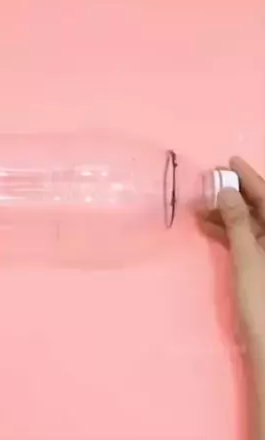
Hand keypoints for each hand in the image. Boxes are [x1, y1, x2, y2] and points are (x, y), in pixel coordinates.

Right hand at [200, 156, 264, 341]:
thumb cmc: (262, 298)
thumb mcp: (248, 256)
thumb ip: (238, 222)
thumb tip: (228, 191)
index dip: (250, 177)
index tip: (231, 160)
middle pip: (259, 208)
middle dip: (234, 194)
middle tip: (210, 183)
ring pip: (249, 223)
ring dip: (226, 213)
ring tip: (200, 206)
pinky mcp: (260, 261)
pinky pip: (244, 238)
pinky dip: (226, 230)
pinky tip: (206, 225)